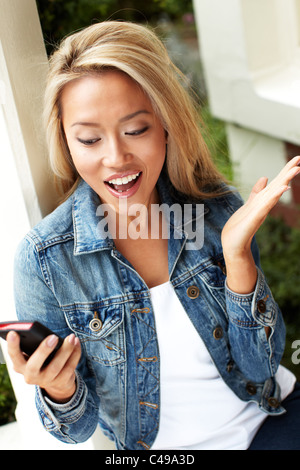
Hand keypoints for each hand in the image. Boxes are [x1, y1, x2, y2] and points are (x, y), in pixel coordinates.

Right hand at [7, 331, 80, 402]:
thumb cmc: (42, 360)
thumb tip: (48, 335)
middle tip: (53, 337)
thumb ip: (35, 346)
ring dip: (65, 350)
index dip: (12, 346)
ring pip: (56, 366)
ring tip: (71, 337)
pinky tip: (77, 343)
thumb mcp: (34, 354)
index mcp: (20, 365)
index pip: (14, 356)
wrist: (56, 382)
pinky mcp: (61, 382)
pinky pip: (70, 367)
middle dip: (43, 350)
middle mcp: (30, 376)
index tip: (13, 333)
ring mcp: (46, 381)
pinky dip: (75, 353)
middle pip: (34, 365)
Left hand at [221, 156, 299, 293]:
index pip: (276, 183)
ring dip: (285, 181)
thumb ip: (257, 192)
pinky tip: (283, 188)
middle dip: (288, 172)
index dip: (285, 171)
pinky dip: (274, 196)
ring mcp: (261, 211)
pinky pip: (266, 205)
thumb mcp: (249, 204)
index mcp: (262, 200)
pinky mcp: (255, 218)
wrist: (233, 244)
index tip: (296, 158)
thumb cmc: (241, 226)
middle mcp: (264, 204)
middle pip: (278, 185)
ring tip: (296, 169)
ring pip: (275, 193)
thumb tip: (265, 177)